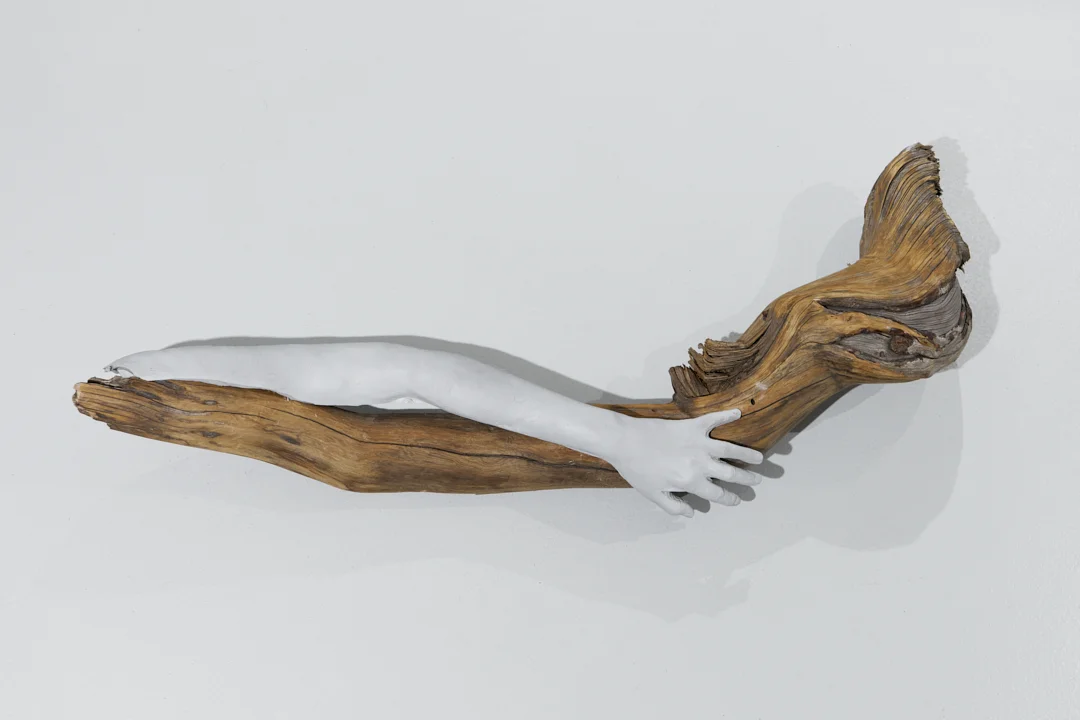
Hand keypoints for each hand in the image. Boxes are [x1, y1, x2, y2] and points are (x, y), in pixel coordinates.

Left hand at [606, 409, 764, 516]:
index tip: (738, 500)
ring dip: (746, 454)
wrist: (625, 441)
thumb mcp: (653, 494)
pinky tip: (737, 412)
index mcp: (690, 482)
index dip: (730, 499)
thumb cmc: (637, 469)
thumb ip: (674, 506)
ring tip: (759, 459)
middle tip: (757, 481)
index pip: (717, 494)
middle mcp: (699, 464)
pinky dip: (725, 416)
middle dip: (746, 479)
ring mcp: (697, 443)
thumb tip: (692, 514)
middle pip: (730, 474)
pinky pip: (713, 420)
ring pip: (729, 449)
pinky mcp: (691, 426)